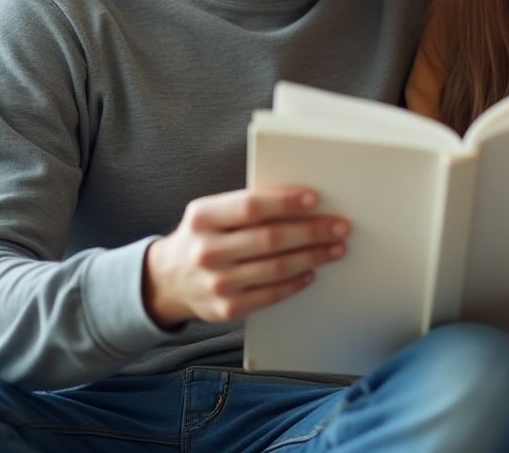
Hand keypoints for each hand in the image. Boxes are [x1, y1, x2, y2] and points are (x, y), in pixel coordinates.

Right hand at [143, 187, 348, 327]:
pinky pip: (270, 294)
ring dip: (312, 257)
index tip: (315, 198)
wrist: (168, 279)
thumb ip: (247, 206)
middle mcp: (206, 250)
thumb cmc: (205, 235)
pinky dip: (295, 283)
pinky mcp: (225, 309)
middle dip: (312, 231)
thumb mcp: (212, 212)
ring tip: (336, 247)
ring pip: (275, 268)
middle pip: (270, 239)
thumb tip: (303, 200)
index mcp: (203, 217)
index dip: (285, 202)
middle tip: (340, 226)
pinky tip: (312, 271)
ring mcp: (215, 283)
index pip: (251, 206)